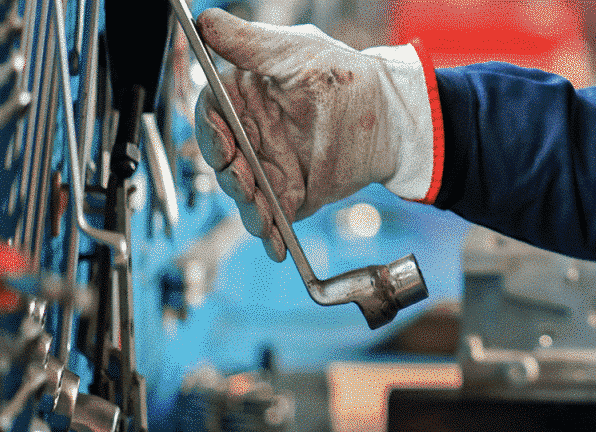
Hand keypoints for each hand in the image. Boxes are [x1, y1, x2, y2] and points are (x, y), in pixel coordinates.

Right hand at [194, 7, 434, 260]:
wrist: (391, 116)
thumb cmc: (346, 75)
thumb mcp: (295, 52)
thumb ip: (248, 43)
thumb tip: (205, 22)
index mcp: (242, 97)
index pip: (211, 114)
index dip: (210, 129)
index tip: (222, 141)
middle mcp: (248, 134)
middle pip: (221, 159)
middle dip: (229, 174)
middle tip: (244, 181)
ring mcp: (266, 166)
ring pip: (242, 192)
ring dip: (247, 207)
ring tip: (262, 217)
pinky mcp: (288, 195)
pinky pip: (271, 217)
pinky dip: (270, 234)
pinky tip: (275, 245)